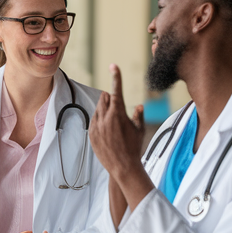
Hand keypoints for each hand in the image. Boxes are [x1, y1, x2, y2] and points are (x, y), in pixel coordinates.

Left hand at [89, 65, 145, 180]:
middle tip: (116, 107)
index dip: (116, 76)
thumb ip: (138, 116)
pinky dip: (99, 120)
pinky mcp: (91, 134)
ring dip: (104, 109)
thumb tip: (139, 106)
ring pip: (98, 109)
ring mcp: (97, 126)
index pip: (116, 90)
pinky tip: (107, 129)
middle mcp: (106, 117)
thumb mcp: (139, 130)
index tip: (113, 65)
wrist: (123, 167)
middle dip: (110, 99)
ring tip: (113, 121)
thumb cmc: (134, 147)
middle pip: (105, 99)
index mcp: (119, 113)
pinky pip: (94, 120)